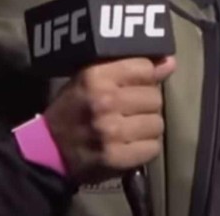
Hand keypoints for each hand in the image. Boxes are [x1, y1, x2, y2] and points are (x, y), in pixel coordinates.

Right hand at [42, 56, 175, 184]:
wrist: (50, 148)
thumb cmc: (74, 107)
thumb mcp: (92, 79)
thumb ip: (130, 68)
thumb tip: (170, 62)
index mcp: (95, 76)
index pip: (144, 68)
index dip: (145, 77)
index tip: (135, 84)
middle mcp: (105, 101)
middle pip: (155, 97)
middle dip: (146, 103)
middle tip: (129, 109)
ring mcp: (112, 131)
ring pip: (157, 123)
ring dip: (147, 126)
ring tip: (129, 127)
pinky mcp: (117, 157)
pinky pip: (153, 147)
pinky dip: (145, 147)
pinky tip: (129, 144)